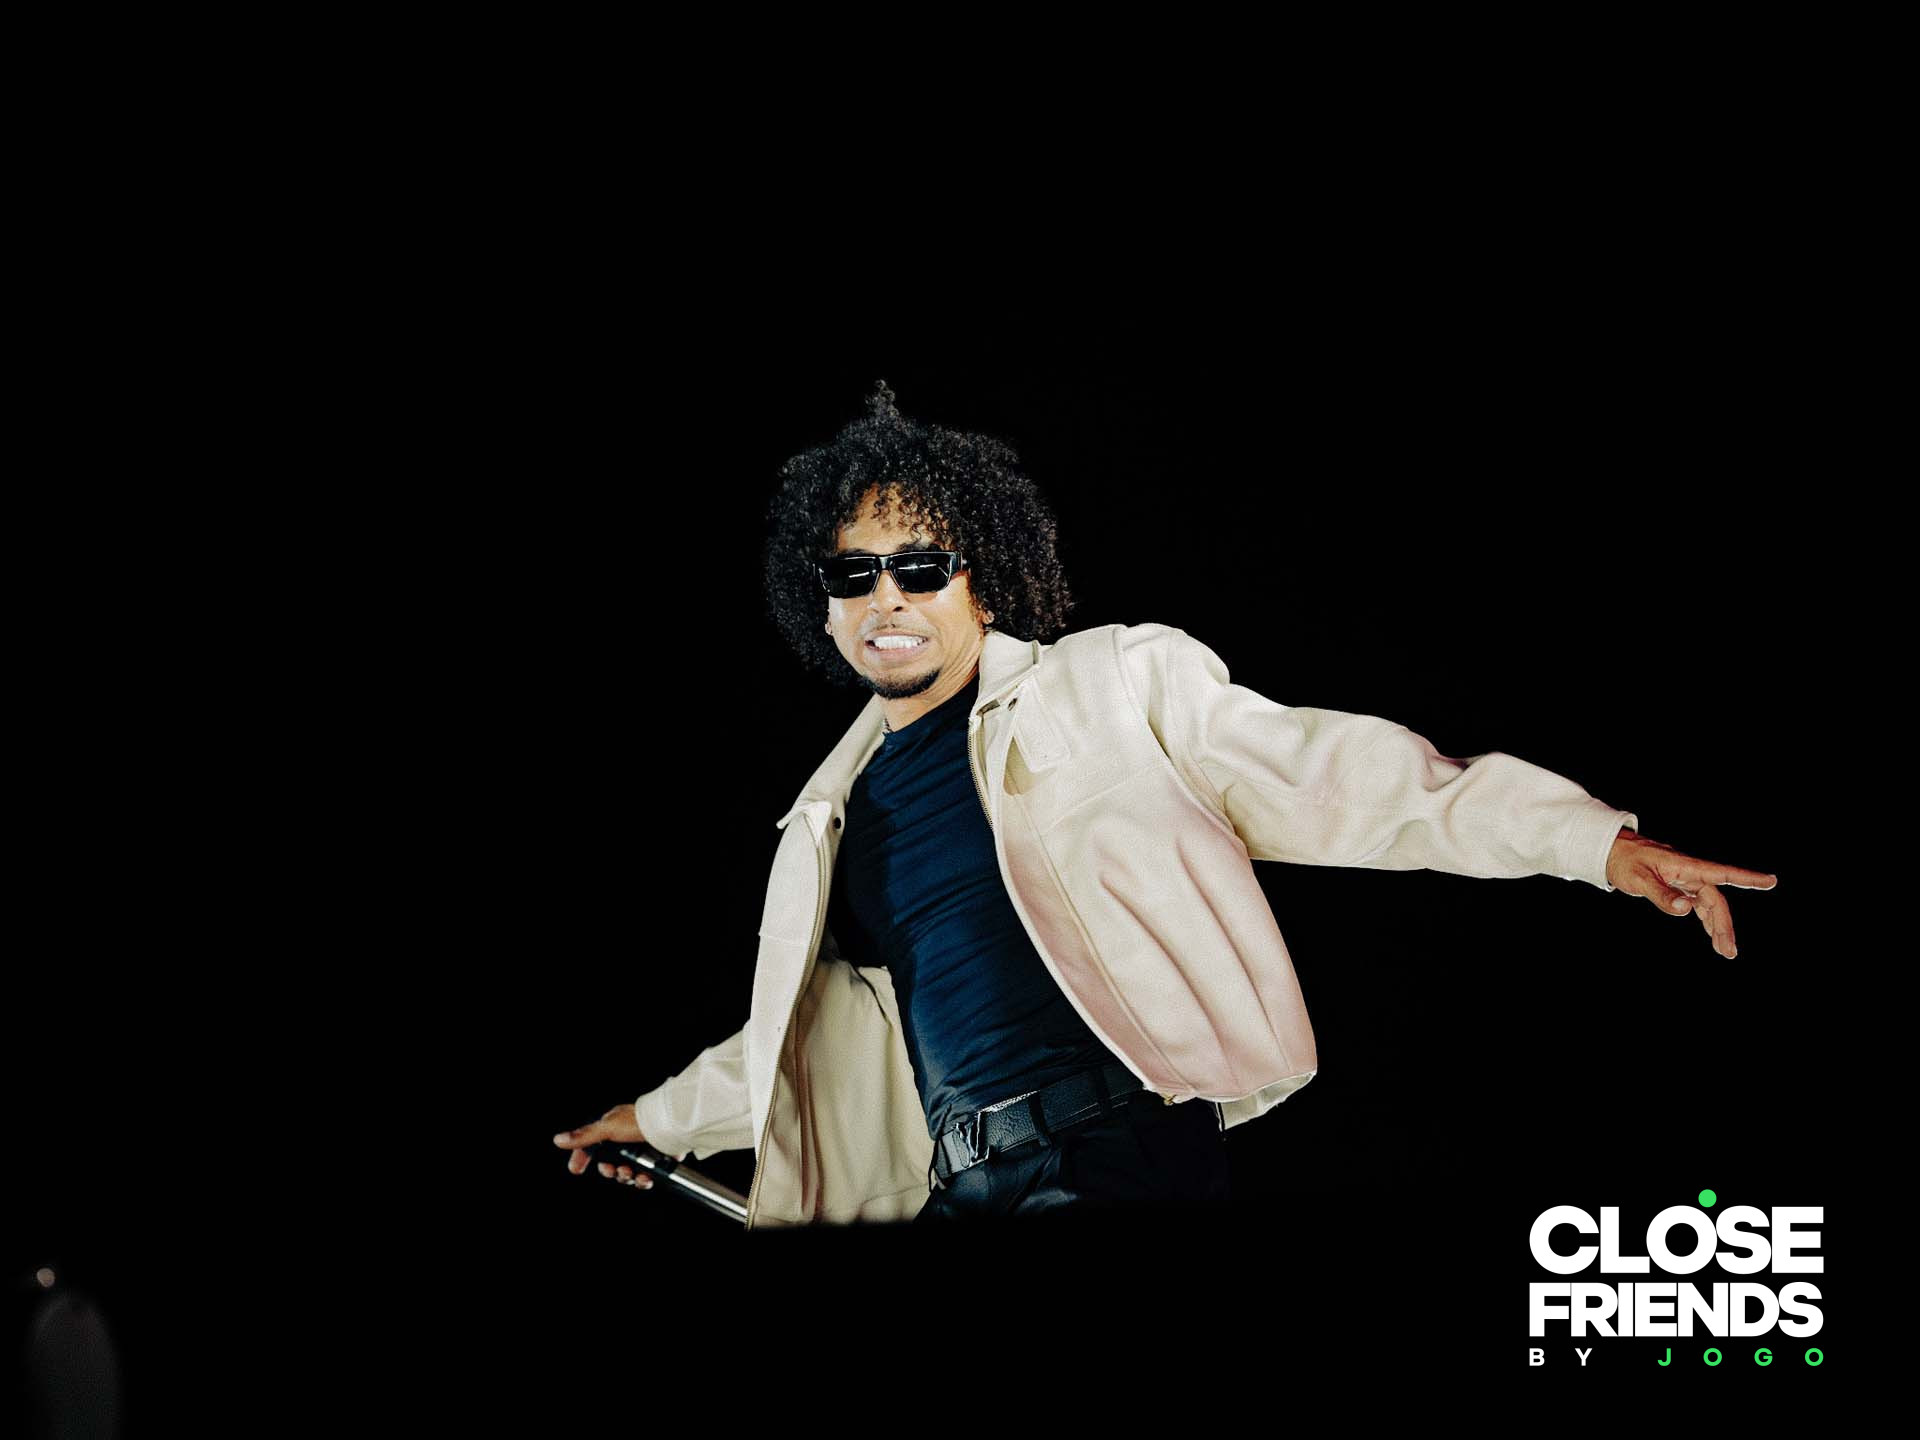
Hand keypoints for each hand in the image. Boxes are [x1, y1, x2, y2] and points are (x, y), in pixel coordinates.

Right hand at [553, 1104, 654, 1189]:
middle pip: (609, 1162)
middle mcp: (625, 1137)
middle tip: (614, 1170)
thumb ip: (584, 1136)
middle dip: (610, 1170)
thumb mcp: (607, 1128)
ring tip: (632, 1174)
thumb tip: (559, 1140)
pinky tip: (645, 1179)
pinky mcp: (654, 1159)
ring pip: (626, 1171)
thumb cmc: (641, 1121)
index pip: (591, 1143)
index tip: (576, 1169)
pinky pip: (643, 1175)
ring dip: (627, 1177)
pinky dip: (642, 1180)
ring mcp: (640, 1149)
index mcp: (612, 1126)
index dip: (582, 1157)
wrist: (672, 1126)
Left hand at [1605, 827, 1777, 958]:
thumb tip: (1687, 909)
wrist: (1610, 850)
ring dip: (1717, 926)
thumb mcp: (1638, 879)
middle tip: (1729, 952)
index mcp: (1685, 866)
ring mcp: (1685, 879)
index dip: (1747, 878)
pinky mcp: (1678, 885)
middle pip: (1715, 899)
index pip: (1722, 873)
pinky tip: (1712, 935)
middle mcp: (1690, 872)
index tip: (1770, 881)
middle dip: (1724, 925)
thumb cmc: (1624, 861)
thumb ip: (1662, 894)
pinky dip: (1706, 919)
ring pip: (1709, 904)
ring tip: (1725, 951)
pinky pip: (1699, 903)